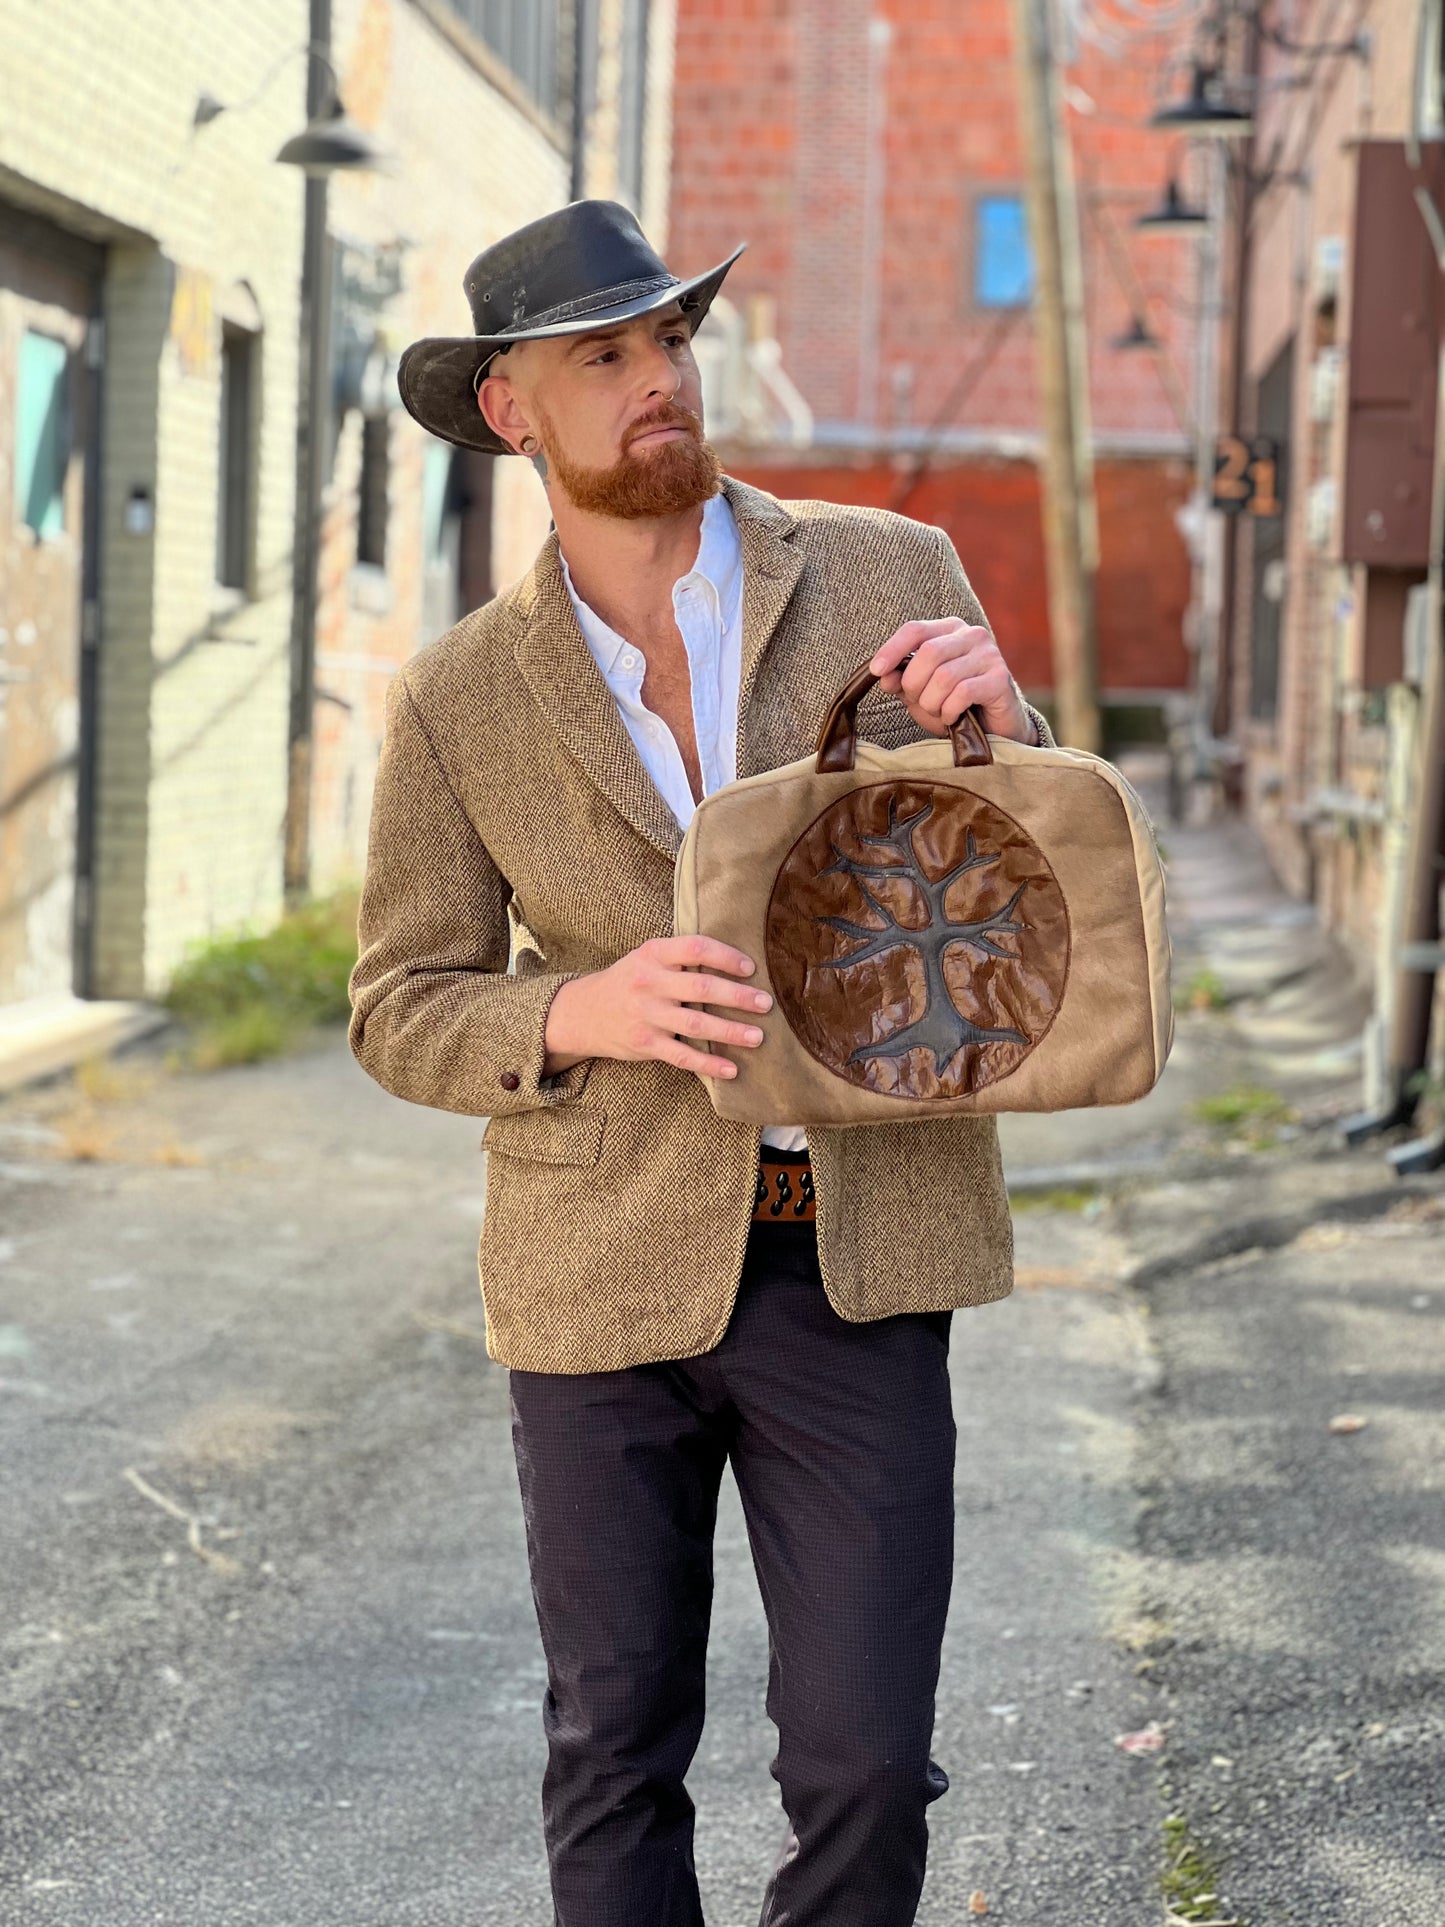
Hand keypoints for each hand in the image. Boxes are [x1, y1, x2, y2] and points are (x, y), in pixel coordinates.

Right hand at [543, 936, 770, 1081]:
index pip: (696, 948)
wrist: (583, 1012)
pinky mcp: (644, 1044)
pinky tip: (732, 1069)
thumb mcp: (647, 957)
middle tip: (766, 1004)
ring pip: (697, 1025)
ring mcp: (646, 1015)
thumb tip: (735, 963)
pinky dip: (709, 1065)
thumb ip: (681, 957)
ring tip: (758, 1037)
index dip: (726, 956)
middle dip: (739, 997)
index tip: (750, 968)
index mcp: (653, 954)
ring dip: (731, 1032)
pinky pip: (682, 1056)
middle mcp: (649, 983)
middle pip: (702, 988)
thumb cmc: (629, 981)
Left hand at [870, 619, 1035, 744]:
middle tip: (918, 702)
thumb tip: (881, 674)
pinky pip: (962, 693)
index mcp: (950, 630)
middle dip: (914, 685)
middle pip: (928, 652)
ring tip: (937, 712)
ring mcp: (989, 655)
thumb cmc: (954, 705)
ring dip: (932, 702)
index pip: (915, 629)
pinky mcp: (1000, 679)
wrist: (994, 728)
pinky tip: (952, 717)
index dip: (892, 649)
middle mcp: (972, 635)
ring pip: (944, 676)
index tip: (876, 671)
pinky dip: (949, 710)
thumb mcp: (920, 692)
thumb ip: (900, 680)